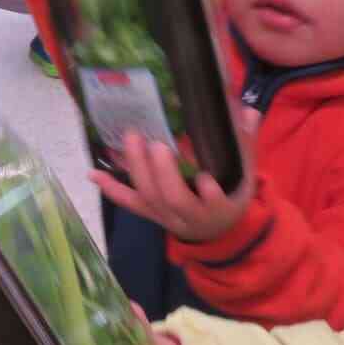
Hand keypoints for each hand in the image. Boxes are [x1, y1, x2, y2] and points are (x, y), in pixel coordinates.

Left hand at [90, 106, 259, 243]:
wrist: (219, 231)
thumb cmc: (231, 195)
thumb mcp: (245, 175)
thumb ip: (246, 145)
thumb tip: (250, 113)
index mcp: (220, 206)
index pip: (215, 202)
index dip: (208, 193)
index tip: (206, 179)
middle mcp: (190, 216)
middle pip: (175, 199)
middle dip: (164, 173)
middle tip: (156, 143)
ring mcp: (167, 216)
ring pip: (150, 198)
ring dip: (138, 170)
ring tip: (132, 138)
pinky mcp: (150, 213)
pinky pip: (130, 203)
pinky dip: (111, 189)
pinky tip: (93, 172)